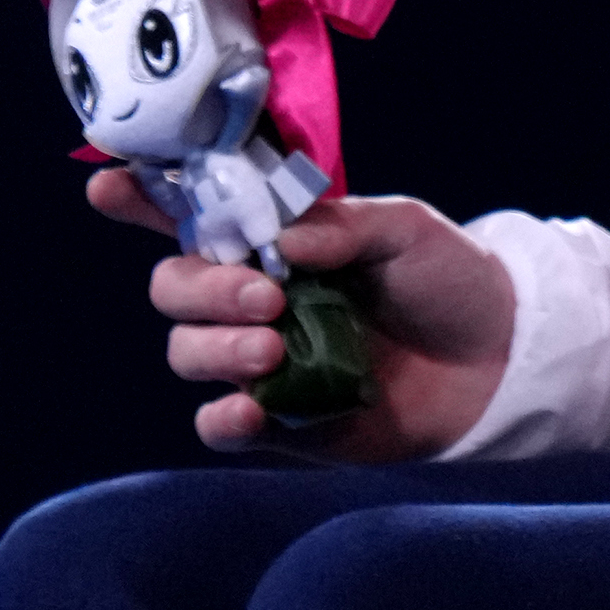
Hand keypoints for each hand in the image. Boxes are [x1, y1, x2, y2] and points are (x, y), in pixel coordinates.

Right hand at [93, 177, 512, 458]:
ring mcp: (260, 359)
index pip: (195, 217)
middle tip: (264, 295)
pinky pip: (218, 426)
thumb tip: (280, 236)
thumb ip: (342, 223)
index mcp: (277, 242)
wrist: (500, 355)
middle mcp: (255, 297)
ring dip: (215, 347)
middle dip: (202, 288)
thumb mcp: (406, 229)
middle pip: (175, 288)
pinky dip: (222, 418)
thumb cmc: (449, 279)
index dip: (143, 202)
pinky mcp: (279, 421)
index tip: (109, 183)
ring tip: (272, 346)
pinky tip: (250, 408)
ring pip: (188, 352)